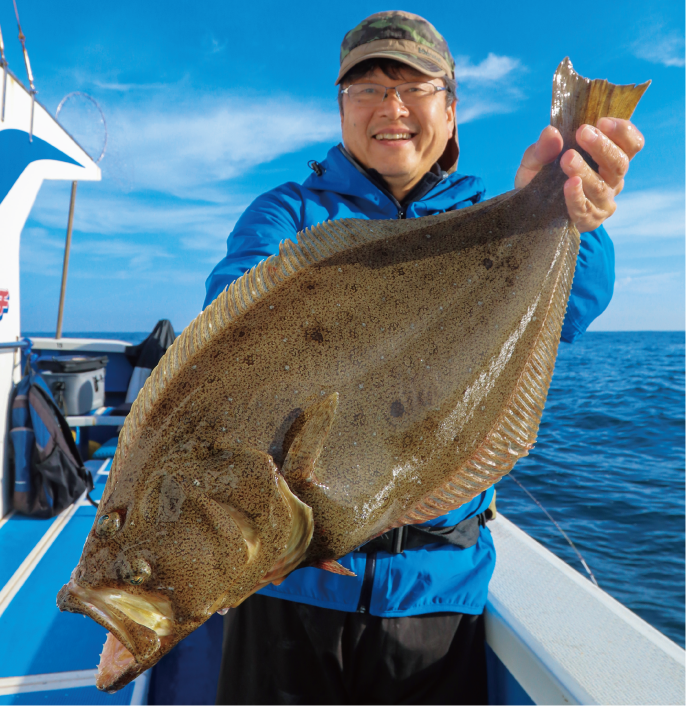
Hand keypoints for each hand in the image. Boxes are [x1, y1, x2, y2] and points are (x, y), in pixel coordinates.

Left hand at [514, 119, 644, 231]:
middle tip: (583, 132)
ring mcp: (602, 202)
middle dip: (602, 146)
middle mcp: (612, 180)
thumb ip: (543, 147)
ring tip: (568, 158)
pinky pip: (585, 208)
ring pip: (601, 186)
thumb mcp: (537, 159)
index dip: (622, 131)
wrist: (528, 212)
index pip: (631, 144)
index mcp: (609, 158)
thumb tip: (551, 132)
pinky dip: (577, 196)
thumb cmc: (540, 179)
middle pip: (620, 163)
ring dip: (585, 170)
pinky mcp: (588, 220)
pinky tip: (569, 185)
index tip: (601, 121)